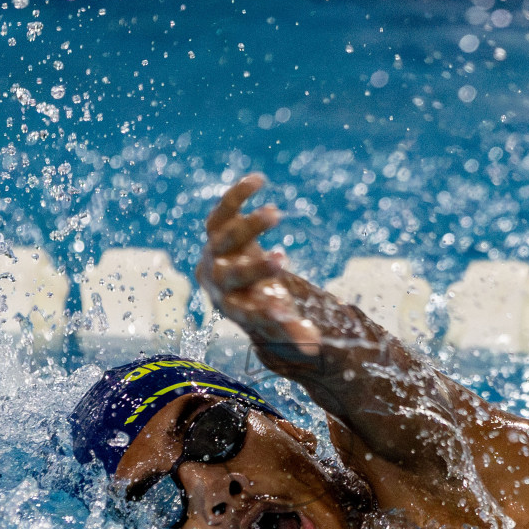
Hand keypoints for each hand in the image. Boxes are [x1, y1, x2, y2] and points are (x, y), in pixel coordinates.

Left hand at [197, 173, 322, 360]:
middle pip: (230, 275)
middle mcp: (218, 280)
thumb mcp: (277, 319)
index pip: (246, 312)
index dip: (263, 312)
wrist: (227, 282)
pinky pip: (222, 210)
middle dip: (254, 269)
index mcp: (234, 307)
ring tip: (276, 213)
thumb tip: (314, 348)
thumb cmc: (259, 301)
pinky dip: (237, 195)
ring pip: (224, 238)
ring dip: (249, 226)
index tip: (283, 311)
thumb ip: (293, 331)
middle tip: (282, 260)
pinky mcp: (216, 228)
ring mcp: (214, 252)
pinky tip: (259, 180)